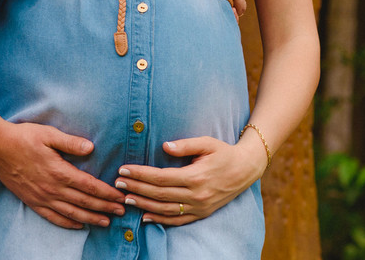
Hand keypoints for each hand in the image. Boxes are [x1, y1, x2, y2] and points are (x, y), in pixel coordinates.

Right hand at [0, 121, 126, 228]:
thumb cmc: (24, 137)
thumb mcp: (49, 134)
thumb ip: (71, 142)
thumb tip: (91, 147)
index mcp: (59, 171)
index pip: (89, 185)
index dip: (106, 193)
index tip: (120, 196)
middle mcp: (52, 188)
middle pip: (84, 201)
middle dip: (105, 207)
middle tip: (121, 211)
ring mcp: (41, 197)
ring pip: (71, 212)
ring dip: (90, 218)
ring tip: (106, 222)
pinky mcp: (32, 202)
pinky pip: (52, 217)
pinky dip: (68, 222)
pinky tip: (79, 225)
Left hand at [115, 136, 267, 224]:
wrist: (246, 169)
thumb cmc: (224, 152)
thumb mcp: (208, 143)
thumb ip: (186, 145)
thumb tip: (165, 146)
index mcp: (196, 176)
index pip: (160, 177)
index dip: (140, 174)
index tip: (124, 170)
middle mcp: (196, 194)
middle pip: (159, 194)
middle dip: (136, 189)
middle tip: (118, 184)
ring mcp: (199, 207)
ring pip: (165, 210)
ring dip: (143, 205)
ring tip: (126, 199)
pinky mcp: (201, 214)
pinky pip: (177, 220)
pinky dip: (159, 220)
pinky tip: (145, 216)